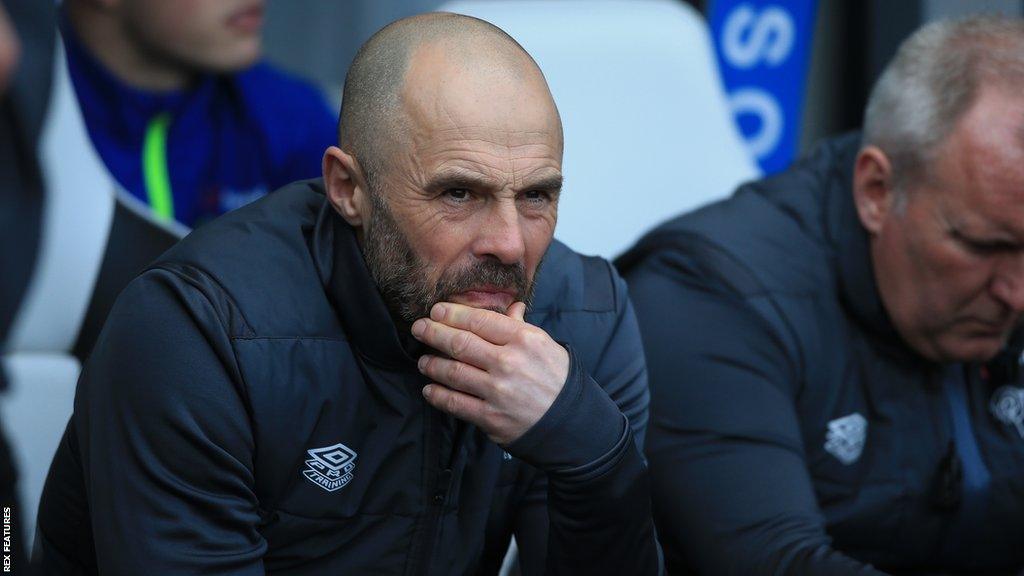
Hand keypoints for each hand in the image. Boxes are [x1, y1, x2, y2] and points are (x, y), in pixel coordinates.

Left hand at [411, 301, 569, 445]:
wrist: (572, 423)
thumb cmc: (557, 379)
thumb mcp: (545, 346)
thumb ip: (521, 327)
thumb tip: (510, 306)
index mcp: (523, 339)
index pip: (479, 320)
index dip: (452, 314)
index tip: (436, 311)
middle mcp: (509, 363)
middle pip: (460, 343)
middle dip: (433, 333)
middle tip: (418, 328)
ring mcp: (498, 391)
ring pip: (453, 372)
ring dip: (432, 364)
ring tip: (423, 360)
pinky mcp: (490, 417)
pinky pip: (455, 403)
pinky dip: (438, 394)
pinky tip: (429, 388)